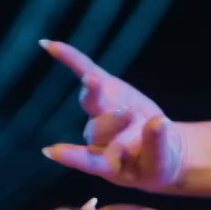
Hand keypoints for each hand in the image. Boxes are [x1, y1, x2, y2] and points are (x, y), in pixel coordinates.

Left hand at [39, 39, 186, 191]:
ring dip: (92, 90)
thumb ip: (157, 145)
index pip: (89, 161)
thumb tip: (158, 123)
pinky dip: (71, 58)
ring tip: (93, 79)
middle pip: (98, 129)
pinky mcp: (106, 89)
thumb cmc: (158, 160)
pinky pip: (86, 71)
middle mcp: (98, 139)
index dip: (71, 156)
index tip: (51, 151)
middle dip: (111, 120)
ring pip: (92, 101)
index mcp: (109, 164)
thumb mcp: (162, 161)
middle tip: (127, 114)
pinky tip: (48, 45)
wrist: (161, 145)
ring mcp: (100, 112)